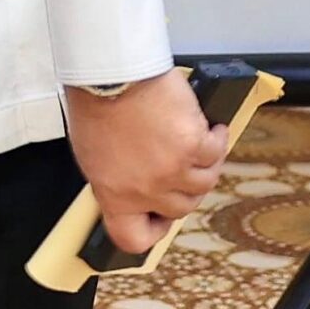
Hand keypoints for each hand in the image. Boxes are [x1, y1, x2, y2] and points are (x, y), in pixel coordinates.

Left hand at [63, 69, 230, 254]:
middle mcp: (145, 188)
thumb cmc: (95, 102)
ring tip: (199, 143)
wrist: (111, 71)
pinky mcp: (193, 145)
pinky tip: (211, 127)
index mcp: (113, 193)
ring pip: (204, 183)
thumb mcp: (92, 152)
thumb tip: (136, 188)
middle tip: (181, 166)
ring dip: (204, 165)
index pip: (132, 237)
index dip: (152, 232)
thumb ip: (117, 177)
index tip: (160, 219)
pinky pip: (216, 152)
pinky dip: (217, 138)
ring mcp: (172, 169)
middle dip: (183, 188)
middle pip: (180, 208)